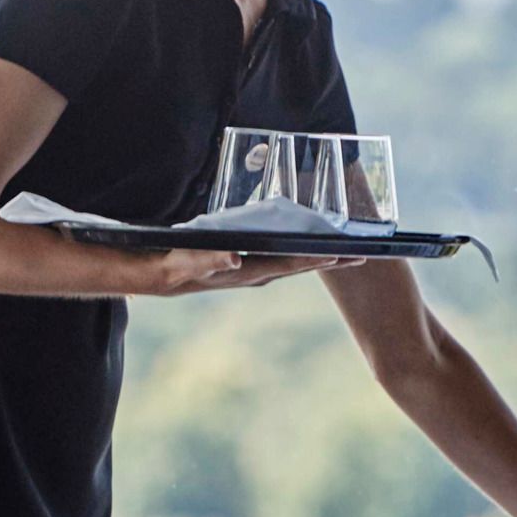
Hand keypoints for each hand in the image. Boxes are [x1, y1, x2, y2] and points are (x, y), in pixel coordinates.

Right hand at [146, 250, 342, 295]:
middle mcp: (253, 272)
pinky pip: (278, 256)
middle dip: (330, 260)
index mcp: (246, 271)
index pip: (290, 263)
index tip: (347, 254)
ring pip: (291, 261)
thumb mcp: (183, 261)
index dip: (319, 258)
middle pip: (299, 265)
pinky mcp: (243, 263)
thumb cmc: (167, 265)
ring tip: (343, 248)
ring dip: (317, 256)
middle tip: (363, 254)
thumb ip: (206, 259)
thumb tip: (234, 257)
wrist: (153, 274)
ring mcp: (249, 270)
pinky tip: (306, 242)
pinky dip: (297, 249)